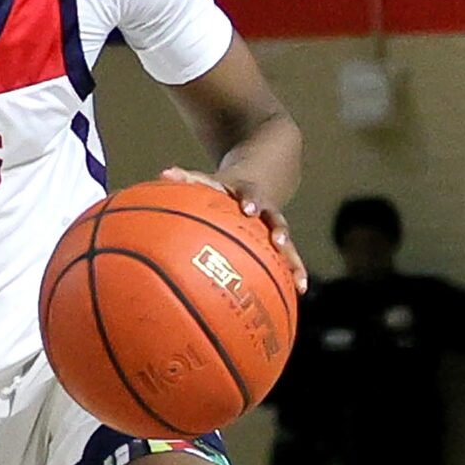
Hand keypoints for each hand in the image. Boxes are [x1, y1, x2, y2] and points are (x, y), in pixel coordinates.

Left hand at [161, 165, 307, 293]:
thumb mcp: (210, 180)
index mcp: (248, 193)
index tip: (248, 209)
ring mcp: (274, 226)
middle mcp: (266, 210)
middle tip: (278, 240)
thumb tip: (164, 174)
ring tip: (299, 280)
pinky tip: (300, 290)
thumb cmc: (224, 187)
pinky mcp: (279, 240)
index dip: (249, 200)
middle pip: (274, 217)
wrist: (259, 177)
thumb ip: (188, 179)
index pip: (249, 194)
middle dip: (277, 229)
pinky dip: (294, 271)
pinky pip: (290, 257)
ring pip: (287, 242)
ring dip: (292, 259)